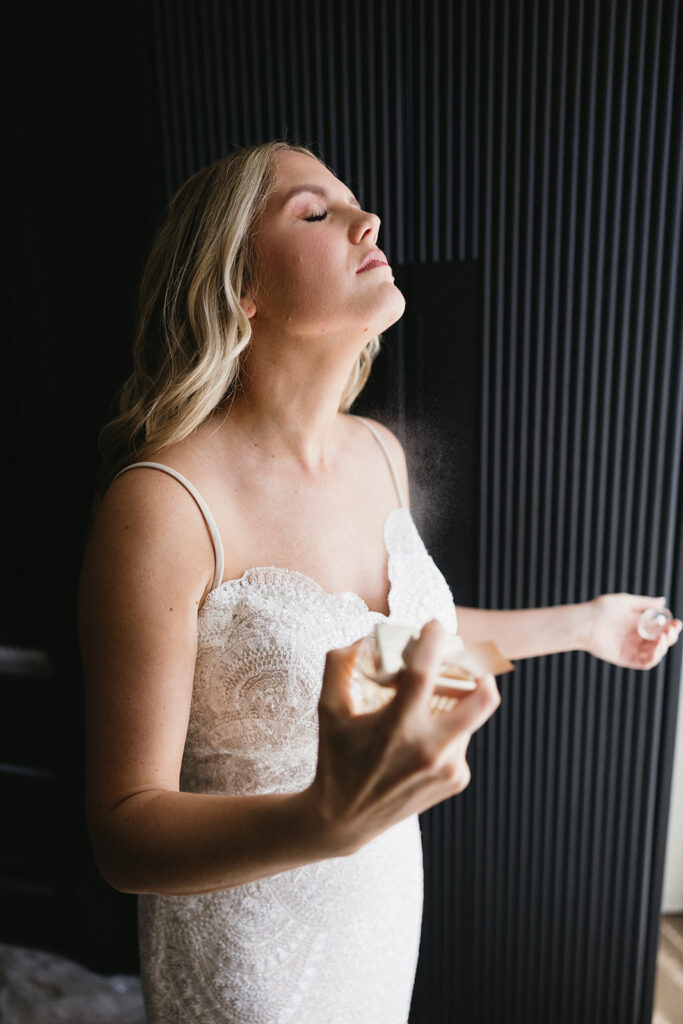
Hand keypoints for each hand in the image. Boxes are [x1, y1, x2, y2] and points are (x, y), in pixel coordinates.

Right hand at [310, 620, 500, 856]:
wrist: (344, 820)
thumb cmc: (335, 758)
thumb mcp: (328, 710)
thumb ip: (338, 666)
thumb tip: (361, 637)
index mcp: (397, 729)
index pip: (423, 675)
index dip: (432, 643)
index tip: (434, 624)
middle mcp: (430, 750)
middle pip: (483, 700)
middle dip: (482, 670)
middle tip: (465, 661)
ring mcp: (448, 767)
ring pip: (468, 718)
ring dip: (452, 703)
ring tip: (426, 701)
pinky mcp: (456, 780)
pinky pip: (460, 741)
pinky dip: (445, 730)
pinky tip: (419, 737)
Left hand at [586, 594, 681, 669]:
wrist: (585, 623)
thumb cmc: (602, 609)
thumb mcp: (626, 601)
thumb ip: (645, 603)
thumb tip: (662, 601)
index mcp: (638, 623)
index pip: (660, 627)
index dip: (671, 626)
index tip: (677, 623)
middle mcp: (636, 636)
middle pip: (661, 641)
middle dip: (670, 636)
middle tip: (671, 630)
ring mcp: (631, 648)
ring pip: (655, 653)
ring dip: (663, 647)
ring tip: (662, 638)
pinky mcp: (626, 659)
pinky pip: (645, 663)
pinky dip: (654, 657)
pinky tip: (656, 647)